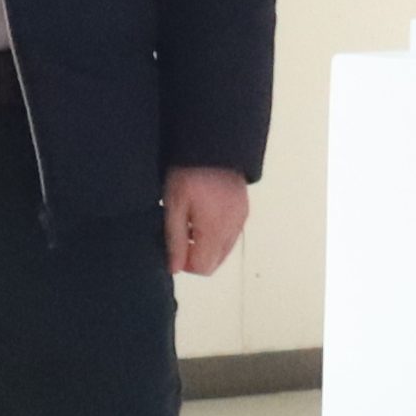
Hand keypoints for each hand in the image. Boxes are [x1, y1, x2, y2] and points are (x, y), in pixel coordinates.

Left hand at [164, 166, 254, 280]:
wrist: (214, 147)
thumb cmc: (189, 173)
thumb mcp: (174, 205)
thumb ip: (175, 239)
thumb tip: (175, 268)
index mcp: (215, 230)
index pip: (203, 267)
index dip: (183, 264)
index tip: (172, 248)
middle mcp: (233, 229)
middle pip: (214, 262)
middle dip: (194, 257)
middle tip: (178, 236)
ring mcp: (240, 220)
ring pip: (223, 250)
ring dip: (204, 246)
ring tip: (188, 223)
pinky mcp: (243, 211)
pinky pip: (230, 235)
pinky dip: (215, 235)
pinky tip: (201, 217)